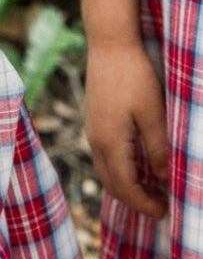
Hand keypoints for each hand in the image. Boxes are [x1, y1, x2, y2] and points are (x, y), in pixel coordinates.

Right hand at [83, 41, 168, 218]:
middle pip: (112, 184)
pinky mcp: (95, 122)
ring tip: (153, 188)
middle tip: (162, 206)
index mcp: (110, 143)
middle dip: (135, 200)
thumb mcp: (154, 114)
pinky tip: (139, 165)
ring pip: (106, 171)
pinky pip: (105, 157)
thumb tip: (163, 177)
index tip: (165, 212)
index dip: (144, 204)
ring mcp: (92, 131)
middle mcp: (96, 141)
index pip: (125, 187)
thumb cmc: (135, 77)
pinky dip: (121, 170)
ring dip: (128, 185)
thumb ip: (158, 148)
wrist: (110, 46)